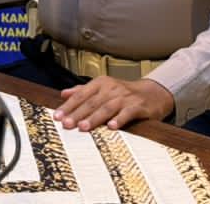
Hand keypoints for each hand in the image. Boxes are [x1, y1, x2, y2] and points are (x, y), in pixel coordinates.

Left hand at [53, 76, 174, 131]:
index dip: (69, 106)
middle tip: (66, 124)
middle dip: (78, 114)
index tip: (57, 116)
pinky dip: (119, 119)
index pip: (81, 95)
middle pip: (92, 102)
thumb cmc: (123, 93)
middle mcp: (111, 88)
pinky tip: (111, 127)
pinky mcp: (138, 106)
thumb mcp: (103, 88)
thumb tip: (64, 94)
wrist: (152, 93)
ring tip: (83, 127)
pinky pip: (127, 113)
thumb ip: (83, 91)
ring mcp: (125, 97)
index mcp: (101, 83)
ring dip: (94, 118)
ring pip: (107, 107)